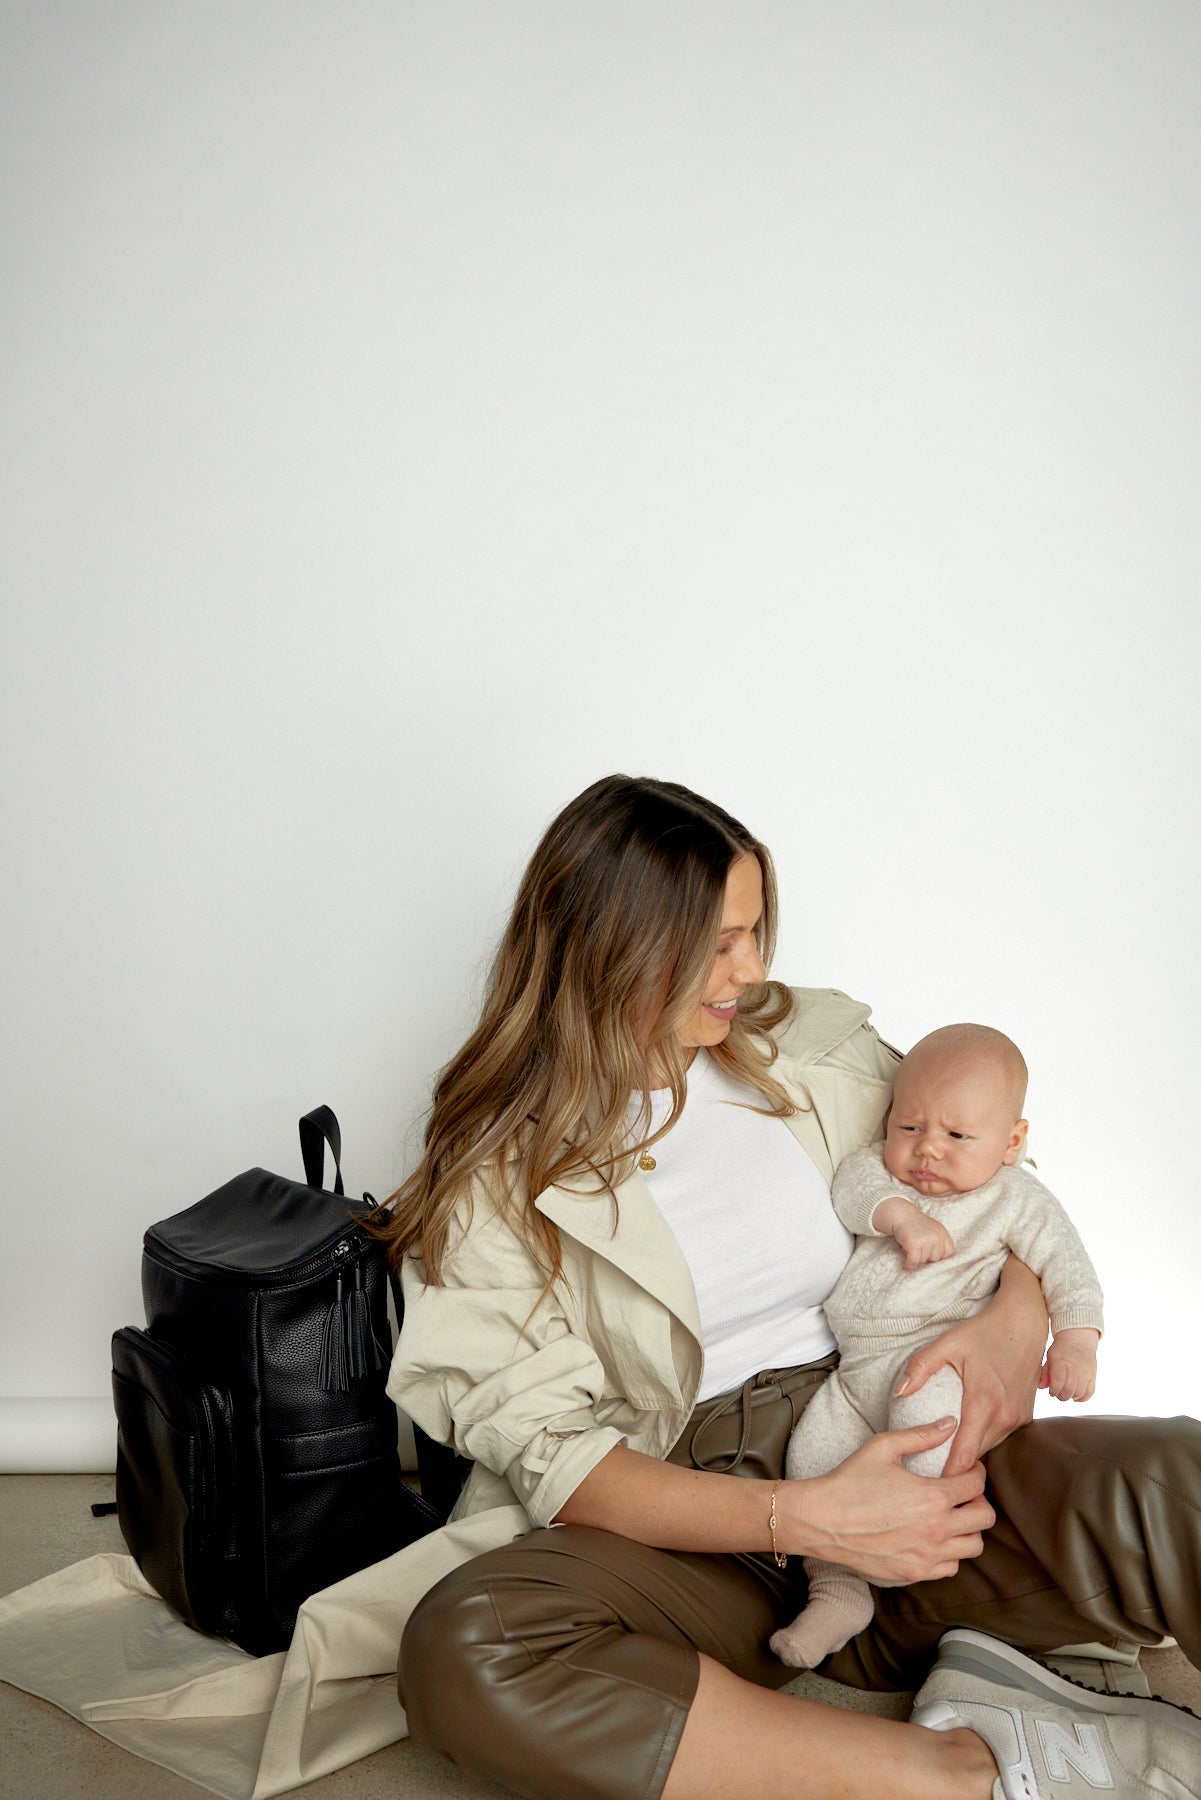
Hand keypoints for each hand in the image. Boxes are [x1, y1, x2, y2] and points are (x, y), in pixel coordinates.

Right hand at [789, 1419, 993, 1585]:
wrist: (821, 1520)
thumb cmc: (849, 1481)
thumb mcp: (883, 1447)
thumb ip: (921, 1435)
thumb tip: (950, 1423)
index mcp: (933, 1497)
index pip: (977, 1484)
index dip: (976, 1471)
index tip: (967, 1468)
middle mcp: (936, 1530)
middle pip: (985, 1518)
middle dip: (978, 1500)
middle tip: (962, 1493)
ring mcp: (926, 1556)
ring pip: (974, 1546)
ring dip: (968, 1528)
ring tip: (950, 1515)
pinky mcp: (914, 1572)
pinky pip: (951, 1567)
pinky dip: (950, 1553)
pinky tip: (933, 1537)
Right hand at [891, 1209, 954, 1270]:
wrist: (900, 1214)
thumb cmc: (915, 1224)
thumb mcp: (932, 1229)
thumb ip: (939, 1242)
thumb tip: (940, 1261)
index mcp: (942, 1233)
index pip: (948, 1252)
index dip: (939, 1255)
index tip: (930, 1252)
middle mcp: (936, 1237)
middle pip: (935, 1259)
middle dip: (925, 1255)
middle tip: (917, 1246)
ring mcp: (926, 1240)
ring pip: (923, 1261)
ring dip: (915, 1257)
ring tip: (910, 1246)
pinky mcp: (914, 1244)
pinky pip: (914, 1262)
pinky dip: (909, 1265)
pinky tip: (906, 1264)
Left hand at [893, 1256, 1047, 1476]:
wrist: (1025, 1321)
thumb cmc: (985, 1331)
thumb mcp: (948, 1343)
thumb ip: (921, 1367)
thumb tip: (899, 1392)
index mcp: (984, 1402)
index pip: (965, 1456)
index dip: (947, 1473)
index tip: (927, 1481)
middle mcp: (1005, 1416)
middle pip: (977, 1456)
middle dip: (955, 1467)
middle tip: (928, 1471)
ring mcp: (1019, 1418)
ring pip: (989, 1447)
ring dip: (970, 1452)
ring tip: (944, 1456)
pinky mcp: (1026, 1415)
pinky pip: (1001, 1435)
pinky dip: (984, 1438)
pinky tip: (967, 1433)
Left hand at [1040, 1327, 1098, 1401]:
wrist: (1079, 1340)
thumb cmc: (1061, 1350)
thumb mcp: (1050, 1357)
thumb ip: (1044, 1372)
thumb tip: (1040, 1386)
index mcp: (1061, 1361)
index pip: (1058, 1381)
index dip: (1054, 1390)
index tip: (1051, 1391)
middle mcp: (1074, 1367)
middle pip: (1068, 1390)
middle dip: (1061, 1396)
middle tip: (1058, 1393)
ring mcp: (1085, 1372)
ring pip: (1079, 1393)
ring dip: (1071, 1396)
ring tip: (1066, 1392)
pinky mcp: (1092, 1376)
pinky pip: (1089, 1392)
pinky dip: (1082, 1398)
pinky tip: (1076, 1394)